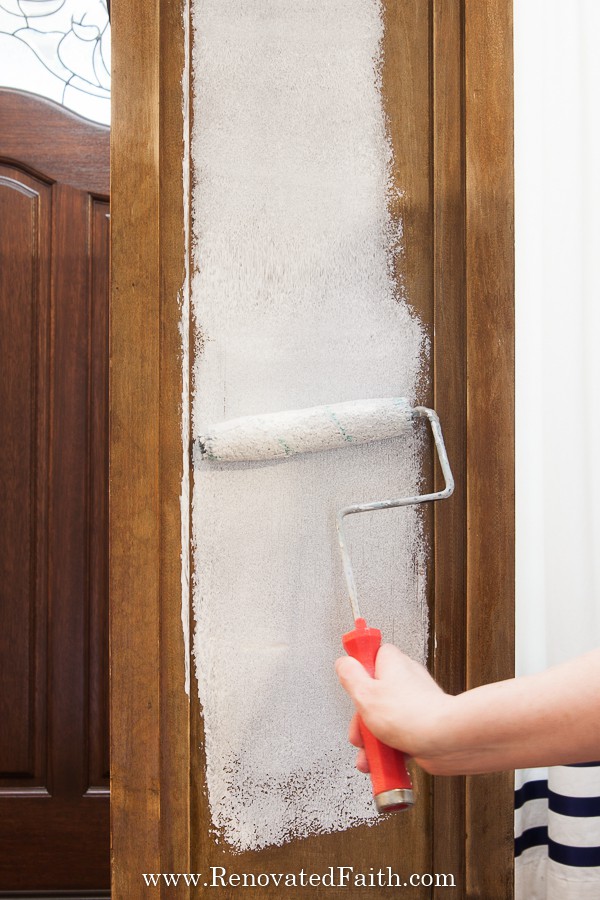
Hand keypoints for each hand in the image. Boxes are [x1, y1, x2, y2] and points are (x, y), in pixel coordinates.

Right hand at [335, 643, 451, 772]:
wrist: (445, 741)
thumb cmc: (410, 715)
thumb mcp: (365, 693)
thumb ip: (350, 676)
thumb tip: (343, 663)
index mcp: (392, 663)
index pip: (370, 655)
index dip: (358, 672)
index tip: (352, 682)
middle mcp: (405, 679)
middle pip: (373, 695)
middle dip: (361, 720)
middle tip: (359, 733)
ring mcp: (414, 703)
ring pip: (384, 719)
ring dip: (373, 740)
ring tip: (369, 757)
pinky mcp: (422, 725)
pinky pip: (399, 735)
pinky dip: (390, 749)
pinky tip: (384, 762)